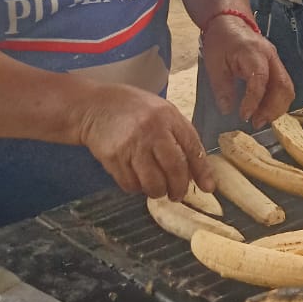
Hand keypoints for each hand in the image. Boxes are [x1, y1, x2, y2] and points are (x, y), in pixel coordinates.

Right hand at [73, 84, 215, 200]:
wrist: (94, 106)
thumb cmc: (133, 109)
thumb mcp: (162, 112)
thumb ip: (180, 136)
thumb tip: (197, 171)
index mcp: (167, 117)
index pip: (192, 148)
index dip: (202, 172)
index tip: (208, 188)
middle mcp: (151, 130)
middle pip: (174, 170)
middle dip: (179, 188)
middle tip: (177, 194)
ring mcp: (130, 145)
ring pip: (152, 183)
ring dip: (158, 191)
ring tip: (157, 187)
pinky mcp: (113, 158)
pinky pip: (131, 185)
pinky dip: (137, 187)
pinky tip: (137, 178)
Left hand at [200, 16, 293, 128]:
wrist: (229, 21)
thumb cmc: (221, 40)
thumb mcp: (214, 64)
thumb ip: (222, 88)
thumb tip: (227, 110)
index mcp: (254, 53)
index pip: (260, 80)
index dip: (254, 101)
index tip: (244, 116)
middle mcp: (271, 57)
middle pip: (283, 86)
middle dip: (272, 108)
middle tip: (257, 123)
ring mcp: (276, 61)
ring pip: (287, 88)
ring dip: (277, 107)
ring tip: (260, 120)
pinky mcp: (276, 66)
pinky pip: (283, 86)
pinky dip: (277, 101)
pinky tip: (264, 111)